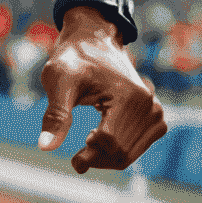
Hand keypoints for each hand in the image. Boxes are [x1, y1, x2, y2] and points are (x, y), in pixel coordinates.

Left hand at [37, 5, 165, 173]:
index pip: (111, 143)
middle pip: (122, 153)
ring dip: (106, 157)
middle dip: (97, 159)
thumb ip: (55, 115)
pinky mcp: (155, 117)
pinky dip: (118, 150)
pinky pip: (137, 147)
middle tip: (77, 159)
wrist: (93, 41)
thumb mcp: (58, 81)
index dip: (89, 156)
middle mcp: (150, 106)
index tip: (74, 161)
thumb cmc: (73, 58)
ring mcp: (156, 112)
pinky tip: (100, 137)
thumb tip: (45, 147)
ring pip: (130, 154)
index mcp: (130, 97)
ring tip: (87, 145)